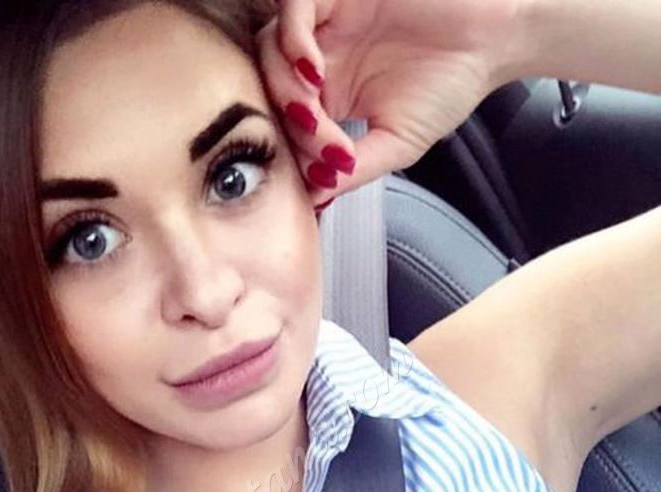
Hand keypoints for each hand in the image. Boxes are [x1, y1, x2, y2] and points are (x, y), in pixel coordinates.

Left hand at [256, 0, 526, 205]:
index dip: (295, 150)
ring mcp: (326, 22)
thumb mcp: (397, 144)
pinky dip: (292, 41)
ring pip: (271, 49)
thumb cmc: (451, 85)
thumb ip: (354, 170)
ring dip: (282, 84)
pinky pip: (293, 9)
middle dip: (286, 121)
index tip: (327, 172)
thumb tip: (315, 198)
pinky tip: (313, 69)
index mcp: (330, 95)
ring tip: (313, 108)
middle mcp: (321, 57)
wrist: (496, 37)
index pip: (286, 123)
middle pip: (268, 87)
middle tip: (322, 141)